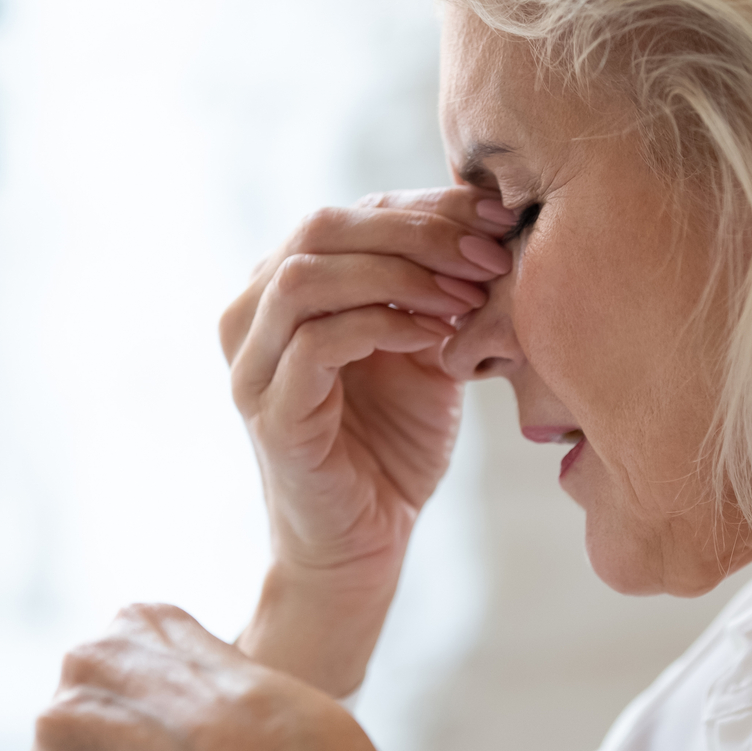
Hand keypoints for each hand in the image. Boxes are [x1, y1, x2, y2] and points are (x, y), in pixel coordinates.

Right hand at [218, 187, 514, 691]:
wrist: (368, 542)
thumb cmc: (395, 441)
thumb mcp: (426, 345)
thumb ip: (438, 284)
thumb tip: (490, 212)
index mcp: (283, 287)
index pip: (352, 213)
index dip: (427, 208)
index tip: (500, 221)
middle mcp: (251, 315)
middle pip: (321, 227)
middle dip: (415, 233)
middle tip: (487, 256)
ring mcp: (251, 364)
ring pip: (307, 274)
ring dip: (398, 275)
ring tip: (466, 297)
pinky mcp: (268, 412)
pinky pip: (315, 341)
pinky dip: (383, 325)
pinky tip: (437, 338)